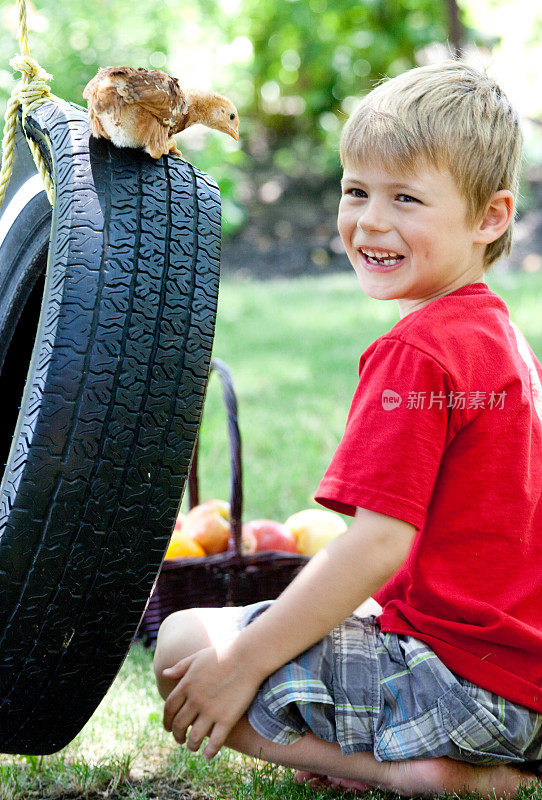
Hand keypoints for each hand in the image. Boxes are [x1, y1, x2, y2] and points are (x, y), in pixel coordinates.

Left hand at [161, 643, 263, 759]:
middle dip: (177, 735)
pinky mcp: (227, 719)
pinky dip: (209, 752)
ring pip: (194, 737)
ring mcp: (211, 711)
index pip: (169, 708)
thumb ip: (179, 667)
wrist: (248, 657)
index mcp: (186, 685)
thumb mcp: (197, 657)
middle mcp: (195, 700)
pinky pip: (215, 742)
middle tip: (180, 740)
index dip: (166, 721)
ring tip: (192, 747)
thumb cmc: (223, 654)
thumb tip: (164, 674)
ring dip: (191, 746)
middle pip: (179, 725)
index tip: (168, 727)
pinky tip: (208, 755)